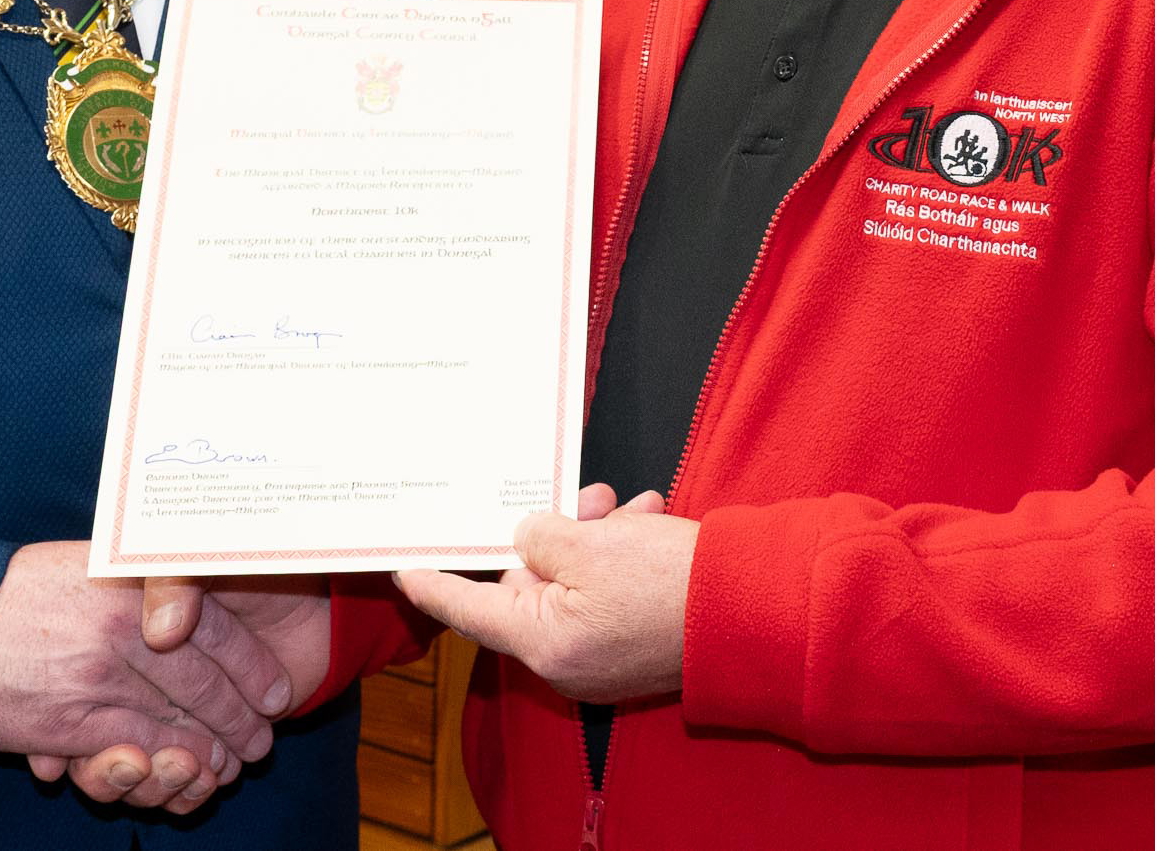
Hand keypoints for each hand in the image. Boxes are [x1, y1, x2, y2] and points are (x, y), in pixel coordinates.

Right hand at [0, 543, 292, 809]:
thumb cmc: (4, 594)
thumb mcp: (76, 568)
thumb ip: (126, 586)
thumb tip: (170, 605)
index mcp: (128, 581)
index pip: (212, 624)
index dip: (251, 663)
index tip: (277, 688)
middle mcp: (124, 626)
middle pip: (206, 678)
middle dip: (242, 715)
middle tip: (262, 741)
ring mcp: (100, 676)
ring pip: (180, 719)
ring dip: (213, 747)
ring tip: (232, 764)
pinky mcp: (73, 722)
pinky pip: (140, 749)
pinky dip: (170, 766)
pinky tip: (186, 773)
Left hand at [394, 486, 694, 704]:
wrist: (753, 611)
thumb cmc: (668, 584)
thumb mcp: (591, 545)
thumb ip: (542, 537)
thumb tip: (528, 538)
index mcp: (545, 644)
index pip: (471, 610)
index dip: (434, 584)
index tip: (402, 567)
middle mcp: (567, 657)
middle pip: (530, 582)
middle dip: (552, 530)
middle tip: (585, 498)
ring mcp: (601, 652)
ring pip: (572, 576)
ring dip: (592, 534)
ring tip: (624, 507)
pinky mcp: (631, 640)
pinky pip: (605, 588)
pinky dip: (619, 551)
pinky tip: (644, 519)